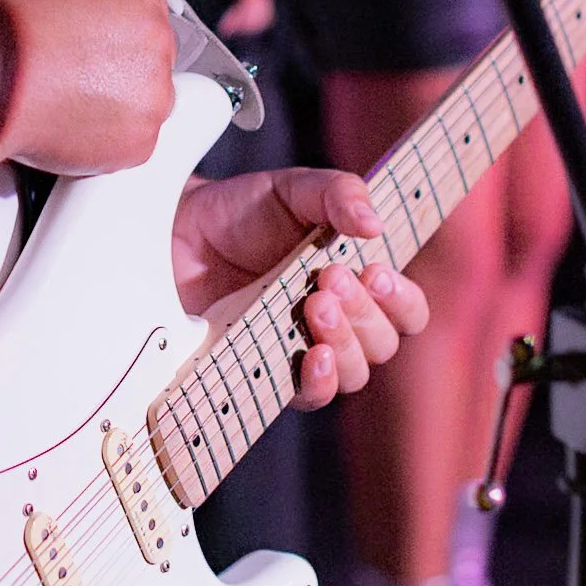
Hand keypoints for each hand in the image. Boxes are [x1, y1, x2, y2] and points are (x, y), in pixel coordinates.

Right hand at [0, 0, 175, 176]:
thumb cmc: (4, 31)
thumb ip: (89, 5)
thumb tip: (87, 22)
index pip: (147, 20)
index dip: (116, 40)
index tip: (96, 53)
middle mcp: (156, 40)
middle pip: (151, 64)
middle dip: (120, 76)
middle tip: (77, 82)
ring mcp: (153, 92)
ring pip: (144, 107)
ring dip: (115, 111)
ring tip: (67, 106)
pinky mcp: (141, 140)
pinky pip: (132, 147)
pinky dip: (105, 146)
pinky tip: (70, 128)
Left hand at [171, 167, 427, 407]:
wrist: (180, 230)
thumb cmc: (243, 210)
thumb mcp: (294, 189)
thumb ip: (339, 194)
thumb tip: (375, 225)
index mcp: (357, 280)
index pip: (404, 309)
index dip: (401, 299)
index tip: (376, 273)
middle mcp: (339, 321)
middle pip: (382, 342)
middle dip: (364, 312)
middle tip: (329, 277)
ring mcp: (305, 348)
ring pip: (354, 371)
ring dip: (345, 341)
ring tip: (314, 304)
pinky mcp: (270, 372)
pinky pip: (310, 396)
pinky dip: (320, 381)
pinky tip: (314, 356)